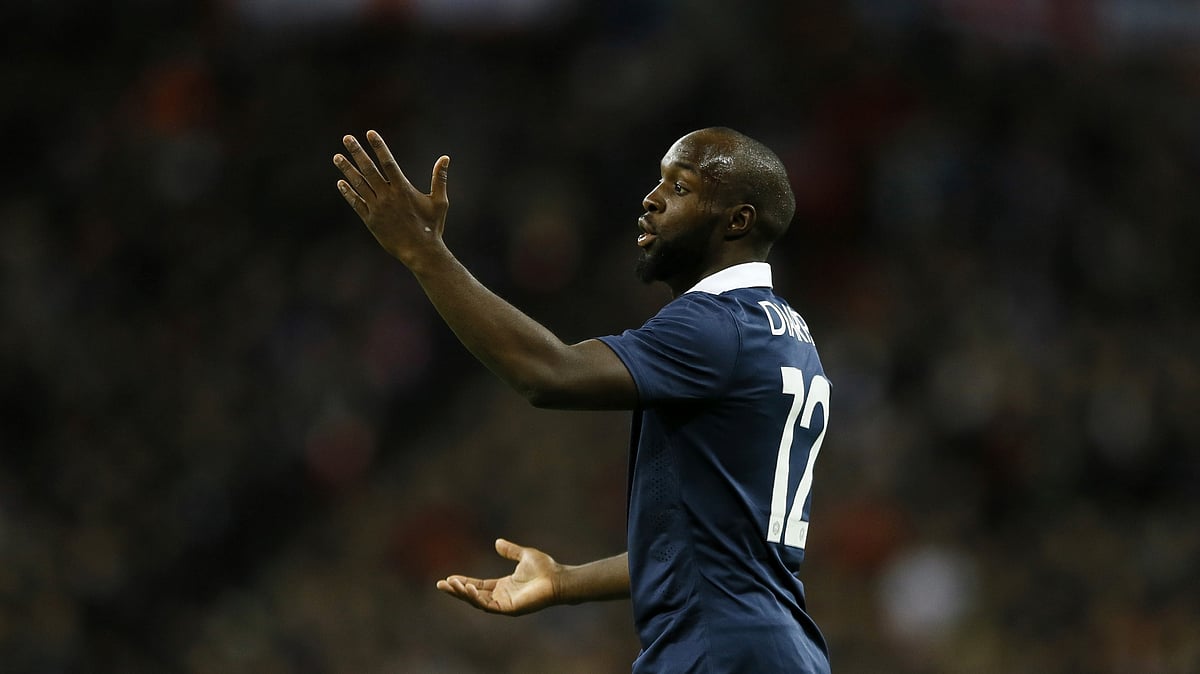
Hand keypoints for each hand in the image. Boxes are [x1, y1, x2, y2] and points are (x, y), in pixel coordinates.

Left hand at [333, 130, 449, 264]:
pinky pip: (356, 204)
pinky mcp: (371, 221)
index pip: (388, 162)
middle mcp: (388, 197)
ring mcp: (377, 209)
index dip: (379, 147)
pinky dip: (348, 193)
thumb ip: (439, 179)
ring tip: (337, 157)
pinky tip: (340, 182)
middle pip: (369, 170)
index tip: (370, 133)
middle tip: (347, 138)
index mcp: (403, 189)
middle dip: (357, 152)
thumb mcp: (439, 202)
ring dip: (347, 170)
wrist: (420, 252)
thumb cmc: (432, 227)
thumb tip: (445, 158)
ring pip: (359, 185)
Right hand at [436, 538, 561, 615]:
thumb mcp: (524, 555)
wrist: (558, 578)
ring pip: (478, 601)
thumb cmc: (546, 569)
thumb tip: (497, 542)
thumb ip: (510, 550)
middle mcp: (502, 596)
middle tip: (440, 584)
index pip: (478, 585)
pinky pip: (488, 605)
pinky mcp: (509, 609)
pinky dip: (476, 598)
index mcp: (504, 586)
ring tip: (450, 585)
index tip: (449, 578)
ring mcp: (505, 604)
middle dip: (457, 590)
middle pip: (474, 595)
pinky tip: (468, 589)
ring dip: (463, 594)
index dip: (464, 582)